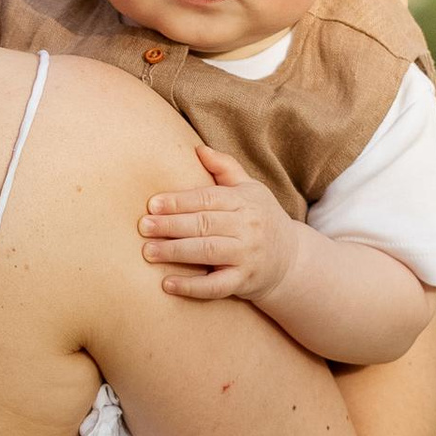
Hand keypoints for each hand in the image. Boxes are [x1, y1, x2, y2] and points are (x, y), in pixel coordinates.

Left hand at [140, 144, 304, 302]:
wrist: (291, 259)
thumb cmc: (262, 218)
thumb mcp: (250, 189)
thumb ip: (225, 168)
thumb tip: (198, 149)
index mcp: (245, 202)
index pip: (207, 199)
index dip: (179, 201)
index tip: (152, 204)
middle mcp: (248, 228)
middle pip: (204, 224)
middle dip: (171, 226)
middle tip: (143, 227)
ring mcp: (247, 256)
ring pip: (207, 252)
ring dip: (175, 252)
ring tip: (148, 251)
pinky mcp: (243, 282)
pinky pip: (215, 286)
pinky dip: (191, 287)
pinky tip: (167, 284)